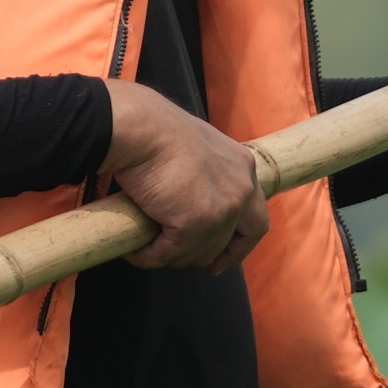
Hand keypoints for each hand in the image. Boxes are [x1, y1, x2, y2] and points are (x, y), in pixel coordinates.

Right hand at [107, 83, 269, 267]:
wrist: (139, 128)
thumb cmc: (154, 131)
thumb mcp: (194, 150)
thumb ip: (201, 175)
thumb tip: (183, 201)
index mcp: (243, 167)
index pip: (255, 218)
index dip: (239, 245)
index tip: (220, 259)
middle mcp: (241, 188)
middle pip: (236, 241)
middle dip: (211, 256)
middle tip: (182, 260)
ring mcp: (223, 208)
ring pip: (200, 252)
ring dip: (171, 255)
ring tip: (144, 248)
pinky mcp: (196, 222)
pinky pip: (170, 253)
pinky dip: (150, 256)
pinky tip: (133, 250)